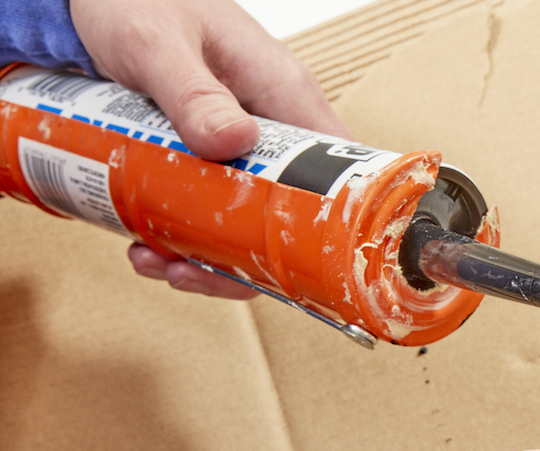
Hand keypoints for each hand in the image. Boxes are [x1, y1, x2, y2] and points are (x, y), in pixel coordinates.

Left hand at [69, 0, 353, 297]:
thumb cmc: (135, 0)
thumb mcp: (158, 43)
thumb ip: (194, 92)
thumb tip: (235, 143)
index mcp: (284, 94)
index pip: (339, 170)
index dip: (335, 222)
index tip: (306, 262)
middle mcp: (271, 130)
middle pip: (291, 216)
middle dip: (248, 257)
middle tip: (194, 270)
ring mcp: (238, 153)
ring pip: (247, 228)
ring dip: (206, 257)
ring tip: (157, 261)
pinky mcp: (205, 166)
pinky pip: (208, 218)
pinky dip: (179, 241)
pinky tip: (145, 245)